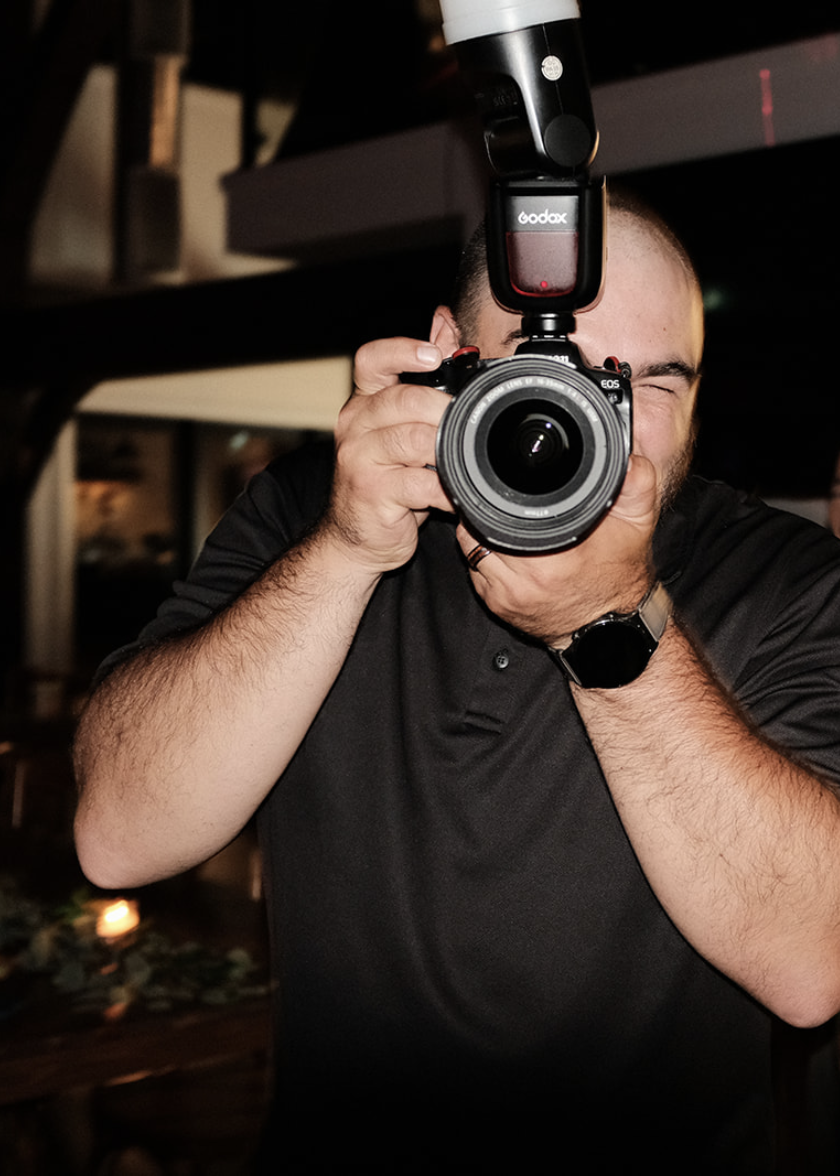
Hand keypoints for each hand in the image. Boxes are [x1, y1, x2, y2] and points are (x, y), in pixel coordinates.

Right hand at [322, 337, 454, 574]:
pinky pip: (418, 484)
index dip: (402, 351)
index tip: (433, 355)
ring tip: (462, 460)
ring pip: (412, 440)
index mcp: (363, 403)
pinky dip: (444, 489)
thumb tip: (444, 323)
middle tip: (467, 422)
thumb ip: (420, 376)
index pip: (370, 360)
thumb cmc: (383, 479)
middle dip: (441, 409)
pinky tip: (454, 495)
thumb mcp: (398, 425)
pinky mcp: (372, 493)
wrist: (356, 536)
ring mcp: (360, 460)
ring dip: (445, 449)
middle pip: (402, 400)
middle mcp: (355, 426)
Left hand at [457, 454, 658, 644]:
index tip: (504, 484)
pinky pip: (475, 571)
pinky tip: (504, 550)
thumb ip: (636, 484)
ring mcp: (507, 595)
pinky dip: (484, 557)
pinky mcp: (497, 606)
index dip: (497, 493)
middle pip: (478, 528)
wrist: (609, 626)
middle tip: (504, 503)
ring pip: (470, 548)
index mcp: (554, 556)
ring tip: (503, 524)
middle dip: (487, 511)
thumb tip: (628, 457)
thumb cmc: (619, 573)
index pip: (500, 513)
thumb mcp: (638, 523)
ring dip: (480, 533)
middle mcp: (525, 578)